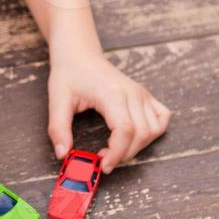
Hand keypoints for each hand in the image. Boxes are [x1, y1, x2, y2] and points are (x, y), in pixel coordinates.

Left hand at [47, 49, 170, 172]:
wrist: (79, 53)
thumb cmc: (69, 73)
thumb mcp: (56, 100)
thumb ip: (58, 129)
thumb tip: (62, 154)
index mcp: (112, 93)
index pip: (125, 130)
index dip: (117, 153)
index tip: (103, 165)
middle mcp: (132, 92)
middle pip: (141, 134)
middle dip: (124, 154)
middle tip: (104, 160)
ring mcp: (141, 93)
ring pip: (153, 130)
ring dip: (138, 147)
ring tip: (116, 149)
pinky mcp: (144, 95)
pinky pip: (161, 117)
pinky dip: (153, 132)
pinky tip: (135, 136)